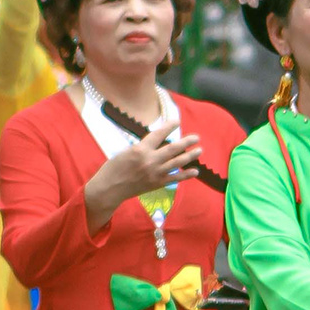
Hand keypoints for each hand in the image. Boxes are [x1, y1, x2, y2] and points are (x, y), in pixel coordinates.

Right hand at [86, 112, 202, 228]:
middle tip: (196, 137)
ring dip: (190, 156)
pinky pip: (175, 178)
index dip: (169, 126)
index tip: (177, 121)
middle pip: (173, 149)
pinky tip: (195, 171)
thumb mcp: (126, 151)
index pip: (159, 134)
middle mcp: (150, 161)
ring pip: (177, 163)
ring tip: (199, 150)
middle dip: (186, 142)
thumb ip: (143, 147)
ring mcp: (155, 173)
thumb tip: (157, 144)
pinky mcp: (157, 183)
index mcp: (140, 149)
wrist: (110, 188)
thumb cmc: (114, 168)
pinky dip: (186, 175)